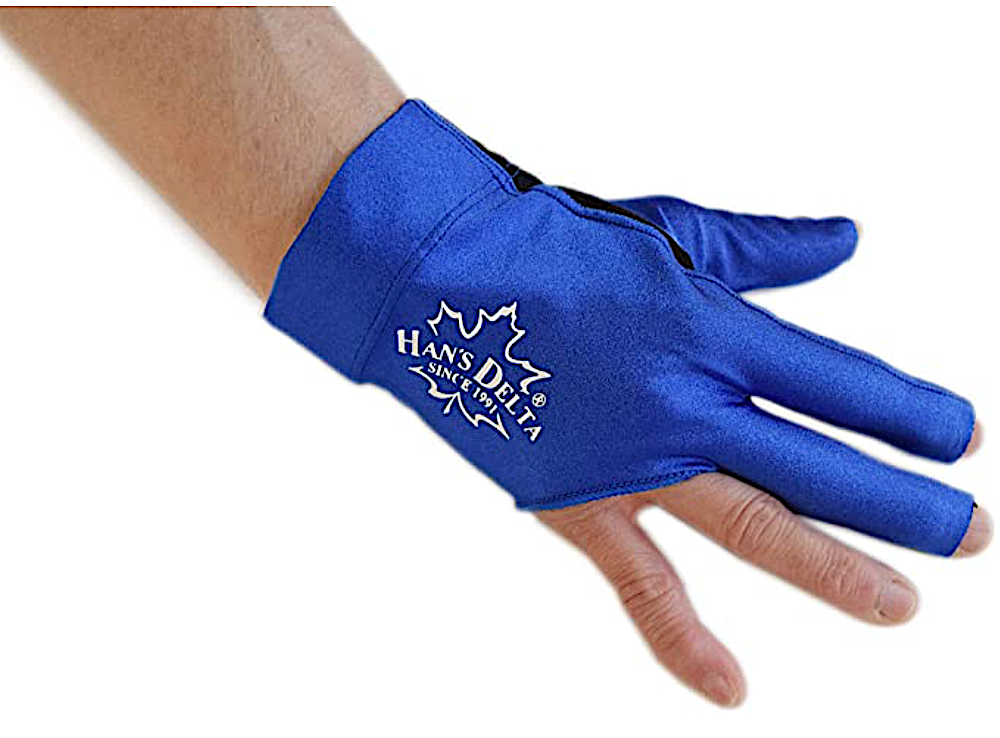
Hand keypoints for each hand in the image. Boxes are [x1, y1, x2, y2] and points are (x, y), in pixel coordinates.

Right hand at [265, 101, 988, 705]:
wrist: (438, 277)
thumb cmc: (554, 243)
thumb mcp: (670, 230)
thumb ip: (766, 248)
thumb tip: (848, 242)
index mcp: (713, 326)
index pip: (839, 383)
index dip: (910, 416)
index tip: (961, 439)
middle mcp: (686, 401)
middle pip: (819, 466)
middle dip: (905, 506)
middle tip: (973, 532)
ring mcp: (634, 460)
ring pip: (755, 526)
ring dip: (836, 568)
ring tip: (905, 605)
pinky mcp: (579, 502)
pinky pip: (641, 584)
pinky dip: (685, 641)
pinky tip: (733, 688)